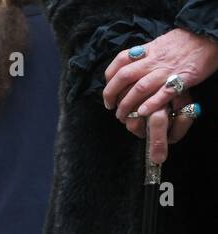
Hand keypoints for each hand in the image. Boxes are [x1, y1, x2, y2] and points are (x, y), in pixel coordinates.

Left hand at [104, 28, 216, 160]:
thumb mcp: (161, 43)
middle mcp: (155, 60)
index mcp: (148, 50)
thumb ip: (146, 54)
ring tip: (124, 116)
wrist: (210, 36)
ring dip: (127, 105)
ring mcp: (168, 70)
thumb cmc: (186, 42)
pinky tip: (142, 113)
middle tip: (110, 107)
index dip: (109, 78)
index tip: (108, 90)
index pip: (120, 61)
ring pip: (140, 88)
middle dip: (111, 94)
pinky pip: (164, 93)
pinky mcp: (183, 79)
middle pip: (124, 77)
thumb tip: (129, 64)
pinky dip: (151, 104)